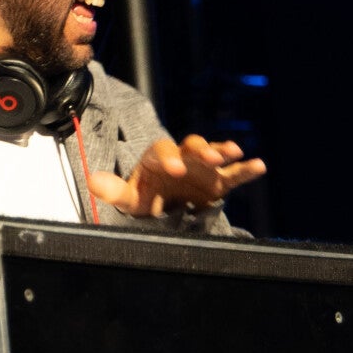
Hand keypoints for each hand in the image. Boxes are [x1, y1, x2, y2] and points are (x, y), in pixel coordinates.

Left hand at [90, 134, 265, 216]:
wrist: (162, 206)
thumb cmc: (145, 197)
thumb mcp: (128, 198)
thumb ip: (113, 190)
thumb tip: (93, 180)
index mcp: (159, 157)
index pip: (164, 153)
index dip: (170, 159)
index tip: (175, 169)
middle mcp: (183, 157)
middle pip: (192, 146)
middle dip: (201, 150)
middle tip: (209, 157)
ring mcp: (202, 168)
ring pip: (213, 154)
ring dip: (222, 151)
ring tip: (235, 152)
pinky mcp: (217, 182)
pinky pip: (233, 175)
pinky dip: (246, 169)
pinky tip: (259, 165)